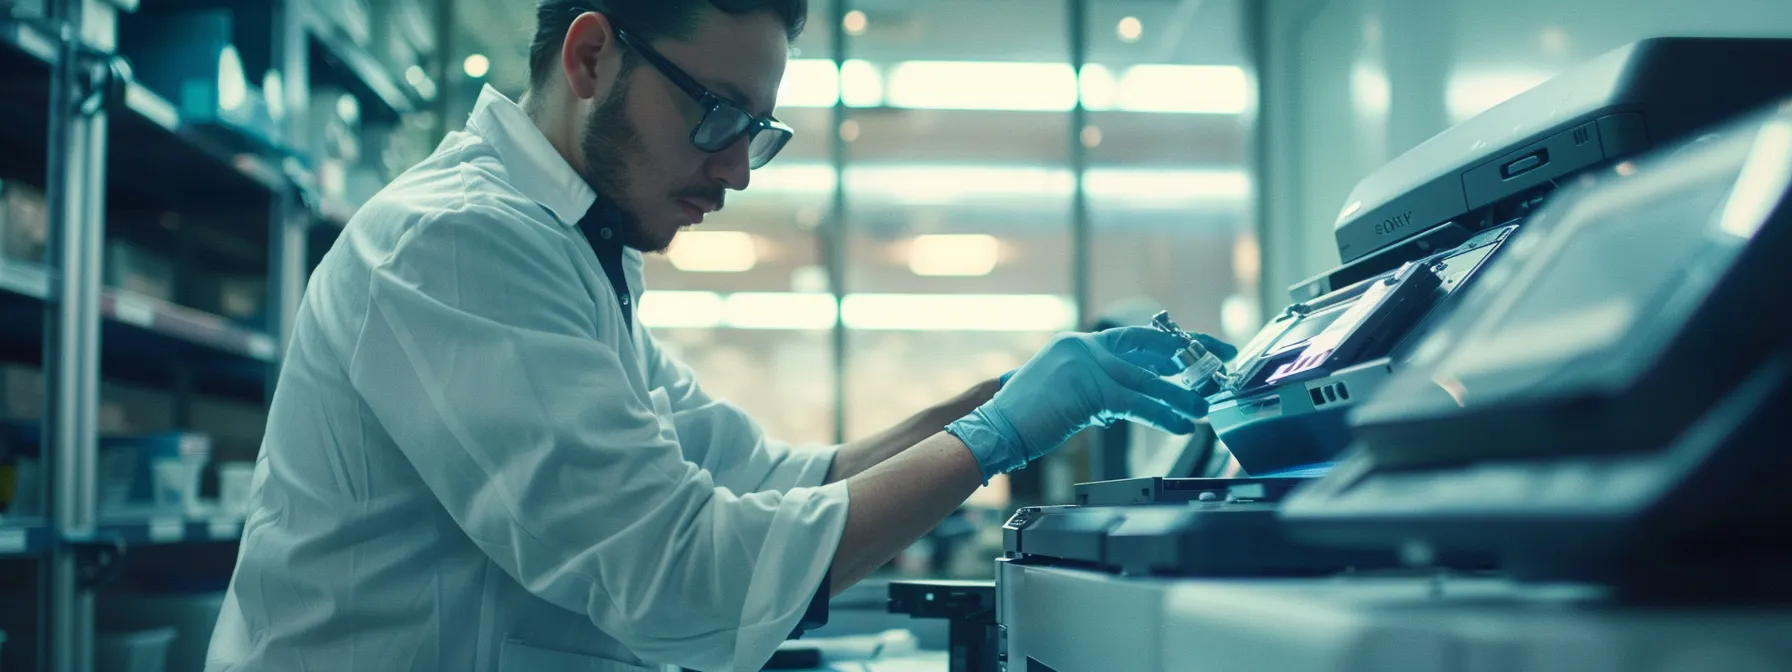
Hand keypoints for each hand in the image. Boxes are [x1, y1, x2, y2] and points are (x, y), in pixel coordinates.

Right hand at [947, 326, 1232, 480]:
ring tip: (1205, 407)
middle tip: (1222, 361)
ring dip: (1182, 394)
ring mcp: (1085, 363)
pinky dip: (1163, 413)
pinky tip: (1182, 423)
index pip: (1137, 338)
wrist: (992, 430)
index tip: (1201, 349)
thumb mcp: (1069, 396)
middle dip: (1191, 354)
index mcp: (1080, 344)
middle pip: (1149, 347)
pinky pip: (1136, 402)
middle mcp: (1084, 345)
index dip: (1172, 344)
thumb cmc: (1025, 421)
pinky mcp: (1088, 388)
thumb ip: (1101, 391)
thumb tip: (1140, 398)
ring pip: (1147, 379)